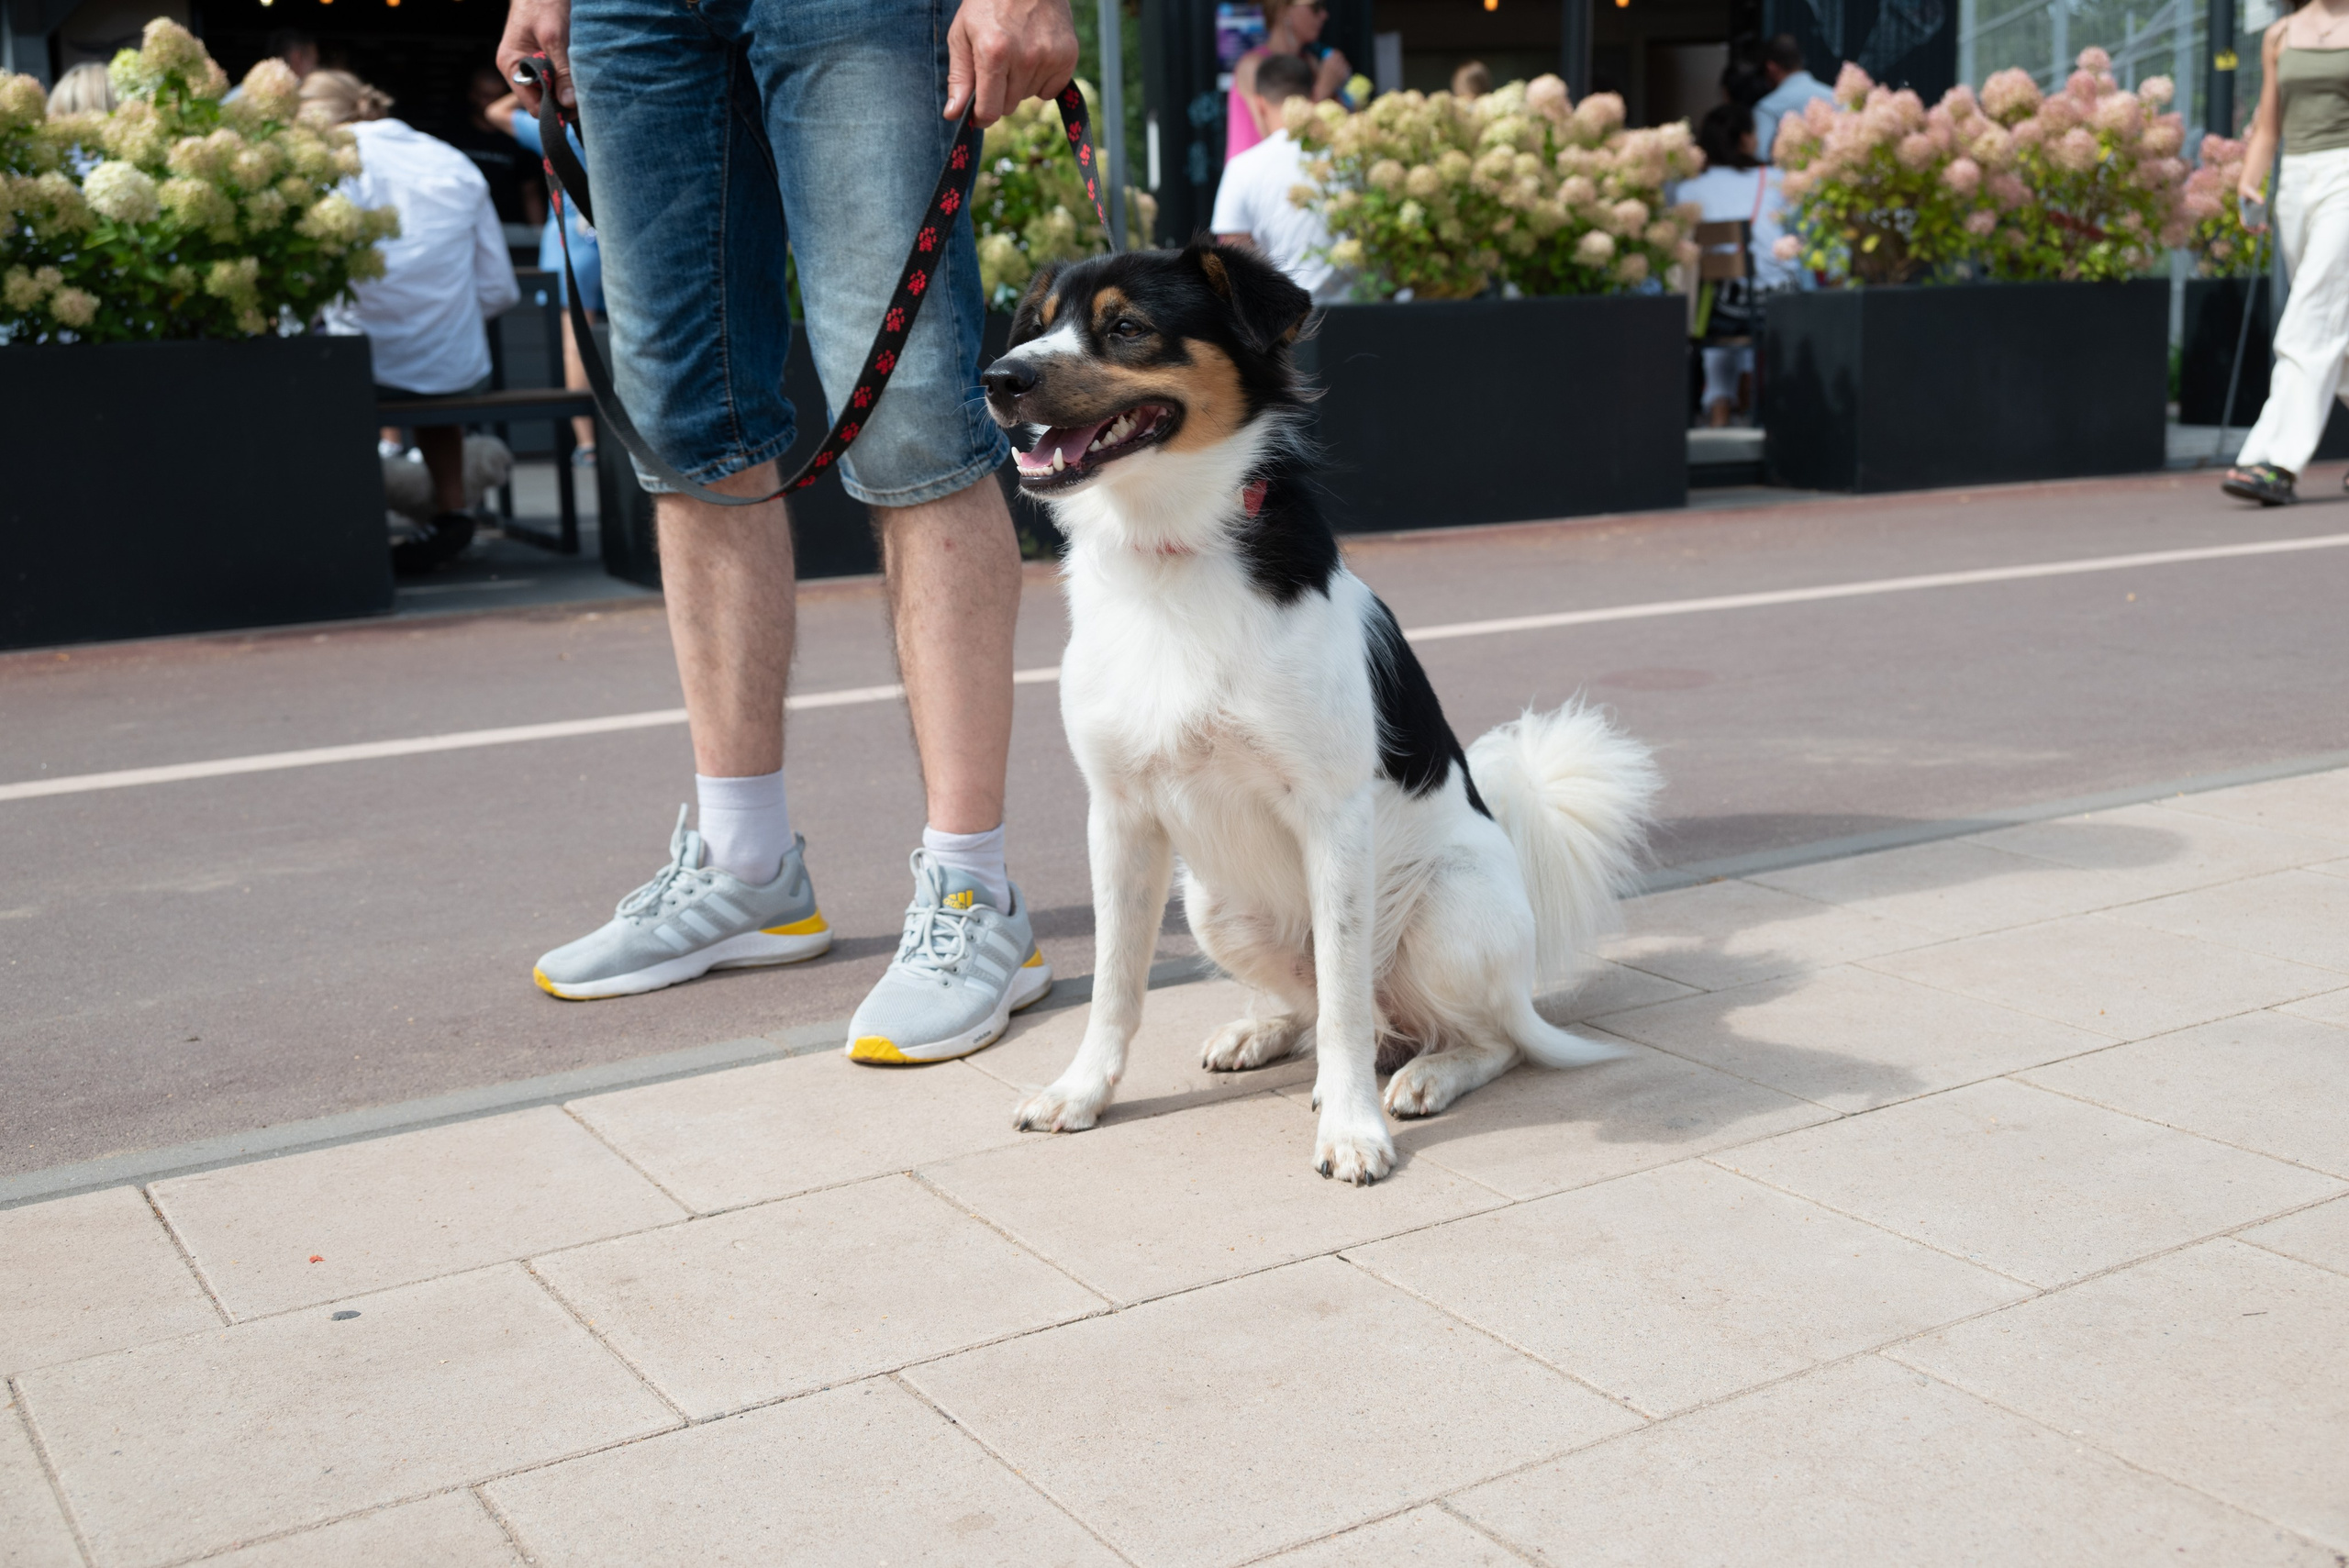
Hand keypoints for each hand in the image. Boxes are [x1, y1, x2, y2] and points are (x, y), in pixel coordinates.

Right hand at [497, 0, 573, 109]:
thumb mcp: (554, 36)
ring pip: (554, 91)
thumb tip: (568, 102)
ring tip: (584, 80)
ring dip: (569, 89)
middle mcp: (519, 70)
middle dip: (565, 100)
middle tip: (586, 94)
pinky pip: (559, 78)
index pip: (533, 106)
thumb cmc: (542, 2)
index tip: (577, 106)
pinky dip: (570, 78)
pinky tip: (581, 72)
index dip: (555, 110)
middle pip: (545, 101)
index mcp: (511, 66)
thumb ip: (561, 70)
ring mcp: (532, 65)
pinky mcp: (545, 60)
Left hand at [945, 0, 1078, 125]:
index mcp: (993, 53)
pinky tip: (1034, 55)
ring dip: (1019, 84)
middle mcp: (1024, 58)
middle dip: (999, 93)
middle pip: (1009, 106)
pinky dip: (1041, 80)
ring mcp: (1049, 57)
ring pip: (1028, 97)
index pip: (990, 111)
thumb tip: (955, 115)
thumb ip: (959, 77)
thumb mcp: (962, 35)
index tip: (978, 113)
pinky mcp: (1068, 56)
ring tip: (1016, 52)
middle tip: (996, 64)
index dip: (981, 116)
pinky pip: (1050, 91)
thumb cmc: (987, 4)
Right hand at [2239, 179, 2267, 229]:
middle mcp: (2247, 216)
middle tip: (2263, 227)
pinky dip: (2264, 225)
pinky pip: (2260, 222)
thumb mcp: (2250, 192)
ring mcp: (2252, 216)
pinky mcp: (2258, 215)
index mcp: (2242, 213)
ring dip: (2260, 229)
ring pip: (2255, 227)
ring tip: (2266, 228)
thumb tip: (2263, 202)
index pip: (2244, 223)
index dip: (2248, 227)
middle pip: (2250, 227)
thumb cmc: (2248, 191)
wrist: (2248, 189)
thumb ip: (2255, 196)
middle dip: (2256, 229)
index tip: (2253, 227)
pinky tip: (2269, 226)